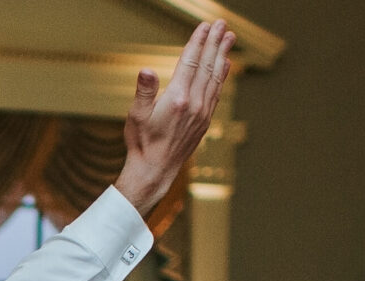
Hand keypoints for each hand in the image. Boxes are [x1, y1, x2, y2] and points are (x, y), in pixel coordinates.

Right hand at [113, 21, 233, 215]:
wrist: (155, 171)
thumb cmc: (142, 143)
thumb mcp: (136, 116)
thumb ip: (144, 91)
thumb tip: (147, 70)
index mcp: (177, 99)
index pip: (190, 63)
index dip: (198, 42)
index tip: (205, 26)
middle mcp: (194, 104)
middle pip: (207, 66)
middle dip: (215, 43)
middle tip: (222, 24)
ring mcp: (202, 113)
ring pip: (215, 77)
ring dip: (222, 55)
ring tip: (229, 38)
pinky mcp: (205, 120)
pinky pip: (217, 91)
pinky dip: (222, 75)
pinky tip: (225, 64)